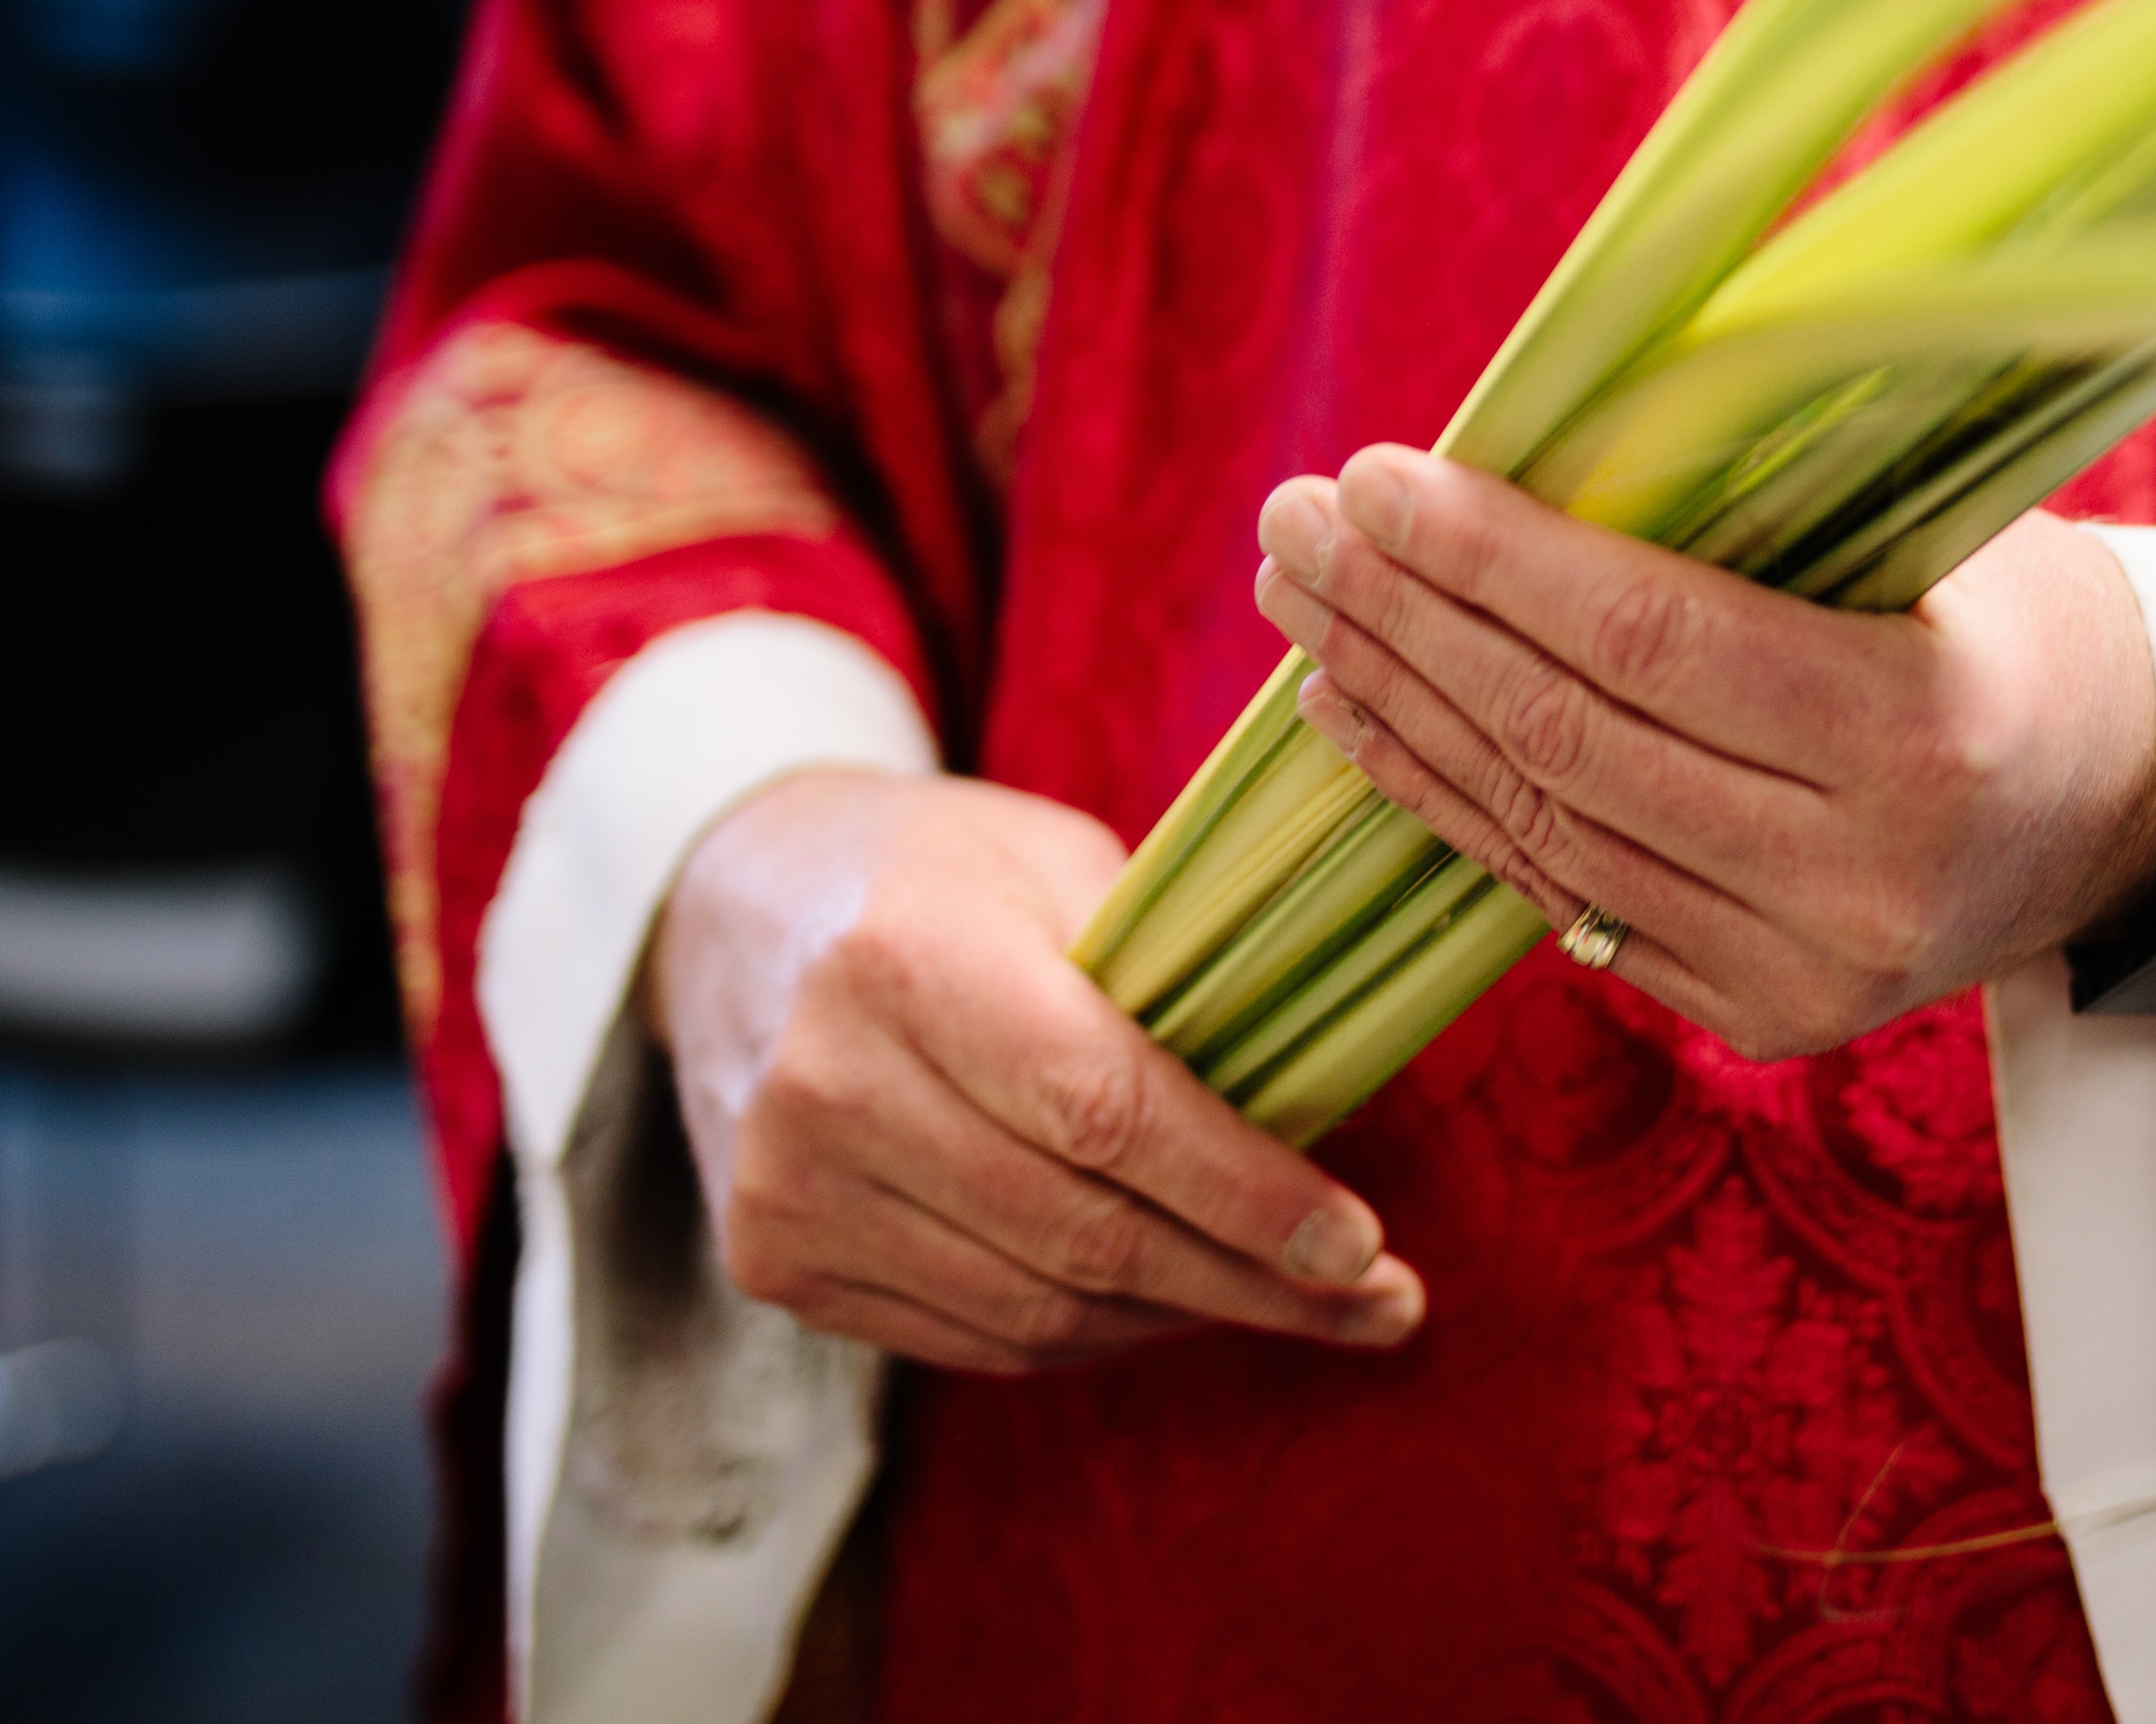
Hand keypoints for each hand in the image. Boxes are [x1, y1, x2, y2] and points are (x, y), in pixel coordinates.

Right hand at [647, 769, 1427, 1373]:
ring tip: (1301, 1306)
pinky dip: (1092, 1331)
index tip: (1363, 1246)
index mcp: (911, 960)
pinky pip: (974, 1336)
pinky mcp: (775, 1262)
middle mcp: (832, 1087)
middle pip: (1083, 1232)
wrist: (732, 906)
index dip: (1246, 1193)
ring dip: (1187, 1319)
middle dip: (1255, 1283)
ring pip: (1037, 1308)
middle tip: (1380, 1305)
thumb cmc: (939, 872)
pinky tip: (1176, 1304)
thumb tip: (1325, 1102)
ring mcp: (789, 1189)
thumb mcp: (1058, 862)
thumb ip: (1172, 976)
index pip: (1107, 1112)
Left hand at [1255, 448, 2155, 1061]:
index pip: (1655, 642)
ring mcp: (1800, 972)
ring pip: (1542, 829)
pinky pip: (1559, 896)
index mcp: (1922, 738)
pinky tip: (1360, 714)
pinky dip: (1445, 799)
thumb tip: (1540, 428)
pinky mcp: (1755, 1018)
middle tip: (1299, 522)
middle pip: (1572, 740)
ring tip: (1303, 601)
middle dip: (1411, 621)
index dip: (1498, 560)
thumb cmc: (2024, 617)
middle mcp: (1857, 880)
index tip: (1378, 475)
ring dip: (1399, 707)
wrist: (2132, 804)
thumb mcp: (1941, 532)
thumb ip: (1766, 503)